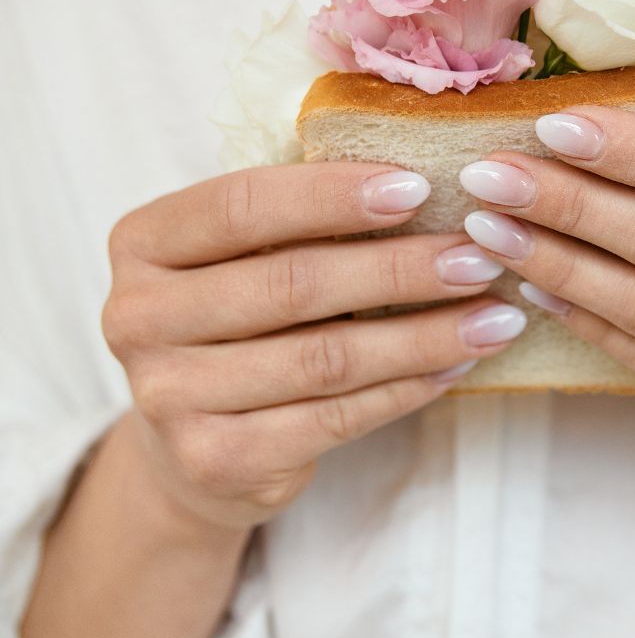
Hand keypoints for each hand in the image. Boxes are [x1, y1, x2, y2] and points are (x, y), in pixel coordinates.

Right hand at [102, 162, 525, 531]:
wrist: (194, 440)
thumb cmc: (243, 318)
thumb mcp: (251, 254)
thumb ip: (306, 216)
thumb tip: (429, 177)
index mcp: (143, 242)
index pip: (243, 204)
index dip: (335, 195)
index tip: (423, 188)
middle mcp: (137, 316)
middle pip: (293, 283)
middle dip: (402, 268)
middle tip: (481, 256)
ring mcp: (167, 396)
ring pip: (325, 358)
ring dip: (424, 334)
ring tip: (495, 315)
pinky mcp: (213, 460)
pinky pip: (335, 418)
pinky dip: (407, 388)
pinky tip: (457, 365)